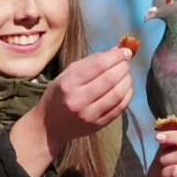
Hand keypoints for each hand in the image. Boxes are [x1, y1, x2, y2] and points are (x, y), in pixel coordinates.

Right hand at [10, 47, 132, 176]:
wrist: (49, 126)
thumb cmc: (58, 94)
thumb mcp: (68, 74)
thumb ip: (92, 61)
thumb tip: (118, 50)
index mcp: (68, 83)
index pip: (98, 65)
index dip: (116, 56)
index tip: (126, 51)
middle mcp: (78, 99)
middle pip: (110, 79)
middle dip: (123, 67)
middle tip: (125, 63)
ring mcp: (89, 114)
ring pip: (117, 94)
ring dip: (127, 81)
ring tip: (126, 75)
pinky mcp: (98, 125)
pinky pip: (119, 108)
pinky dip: (127, 95)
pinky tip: (126, 88)